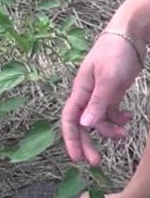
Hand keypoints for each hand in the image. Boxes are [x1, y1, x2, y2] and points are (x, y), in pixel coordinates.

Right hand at [61, 32, 142, 165]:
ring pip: (99, 121)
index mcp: (80, 91)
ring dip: (110, 130)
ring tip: (125, 133)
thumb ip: (98, 102)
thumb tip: (84, 125)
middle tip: (96, 162)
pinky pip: (111, 113)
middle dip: (88, 143)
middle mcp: (87, 95)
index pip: (69, 119)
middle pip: (82, 124)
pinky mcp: (112, 92)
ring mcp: (100, 95)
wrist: (129, 35)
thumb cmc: (114, 53)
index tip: (77, 158)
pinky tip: (128, 118)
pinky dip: (119, 119)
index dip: (70, 139)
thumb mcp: (107, 78)